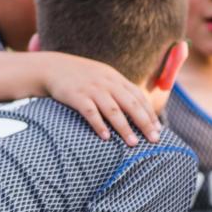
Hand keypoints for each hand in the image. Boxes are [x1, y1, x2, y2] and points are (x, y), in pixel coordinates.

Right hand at [42, 53, 161, 144]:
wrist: (52, 67)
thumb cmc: (82, 78)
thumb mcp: (104, 78)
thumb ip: (120, 91)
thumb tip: (140, 111)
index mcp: (116, 79)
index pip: (138, 97)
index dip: (149, 113)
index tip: (158, 130)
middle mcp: (107, 83)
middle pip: (130, 104)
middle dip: (144, 122)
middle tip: (154, 140)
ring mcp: (91, 89)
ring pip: (113, 109)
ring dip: (124, 127)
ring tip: (133, 144)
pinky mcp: (76, 96)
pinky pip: (90, 112)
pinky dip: (98, 124)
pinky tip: (105, 138)